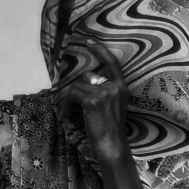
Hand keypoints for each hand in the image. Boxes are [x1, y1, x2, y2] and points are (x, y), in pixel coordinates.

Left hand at [56, 44, 130, 163]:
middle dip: (77, 90)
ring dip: (69, 101)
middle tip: (73, 105)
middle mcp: (114, 87)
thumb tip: (85, 83)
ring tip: (71, 114)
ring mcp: (104, 93)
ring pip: (76, 88)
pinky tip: (69, 117)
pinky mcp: (92, 101)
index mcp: (122, 88)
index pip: (113, 63)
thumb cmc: (110, 131)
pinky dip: (67, 107)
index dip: (101, 50)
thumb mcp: (113, 107)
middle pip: (87, 77)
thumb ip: (105, 93)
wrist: (113, 147)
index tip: (89, 41)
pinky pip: (72, 96)